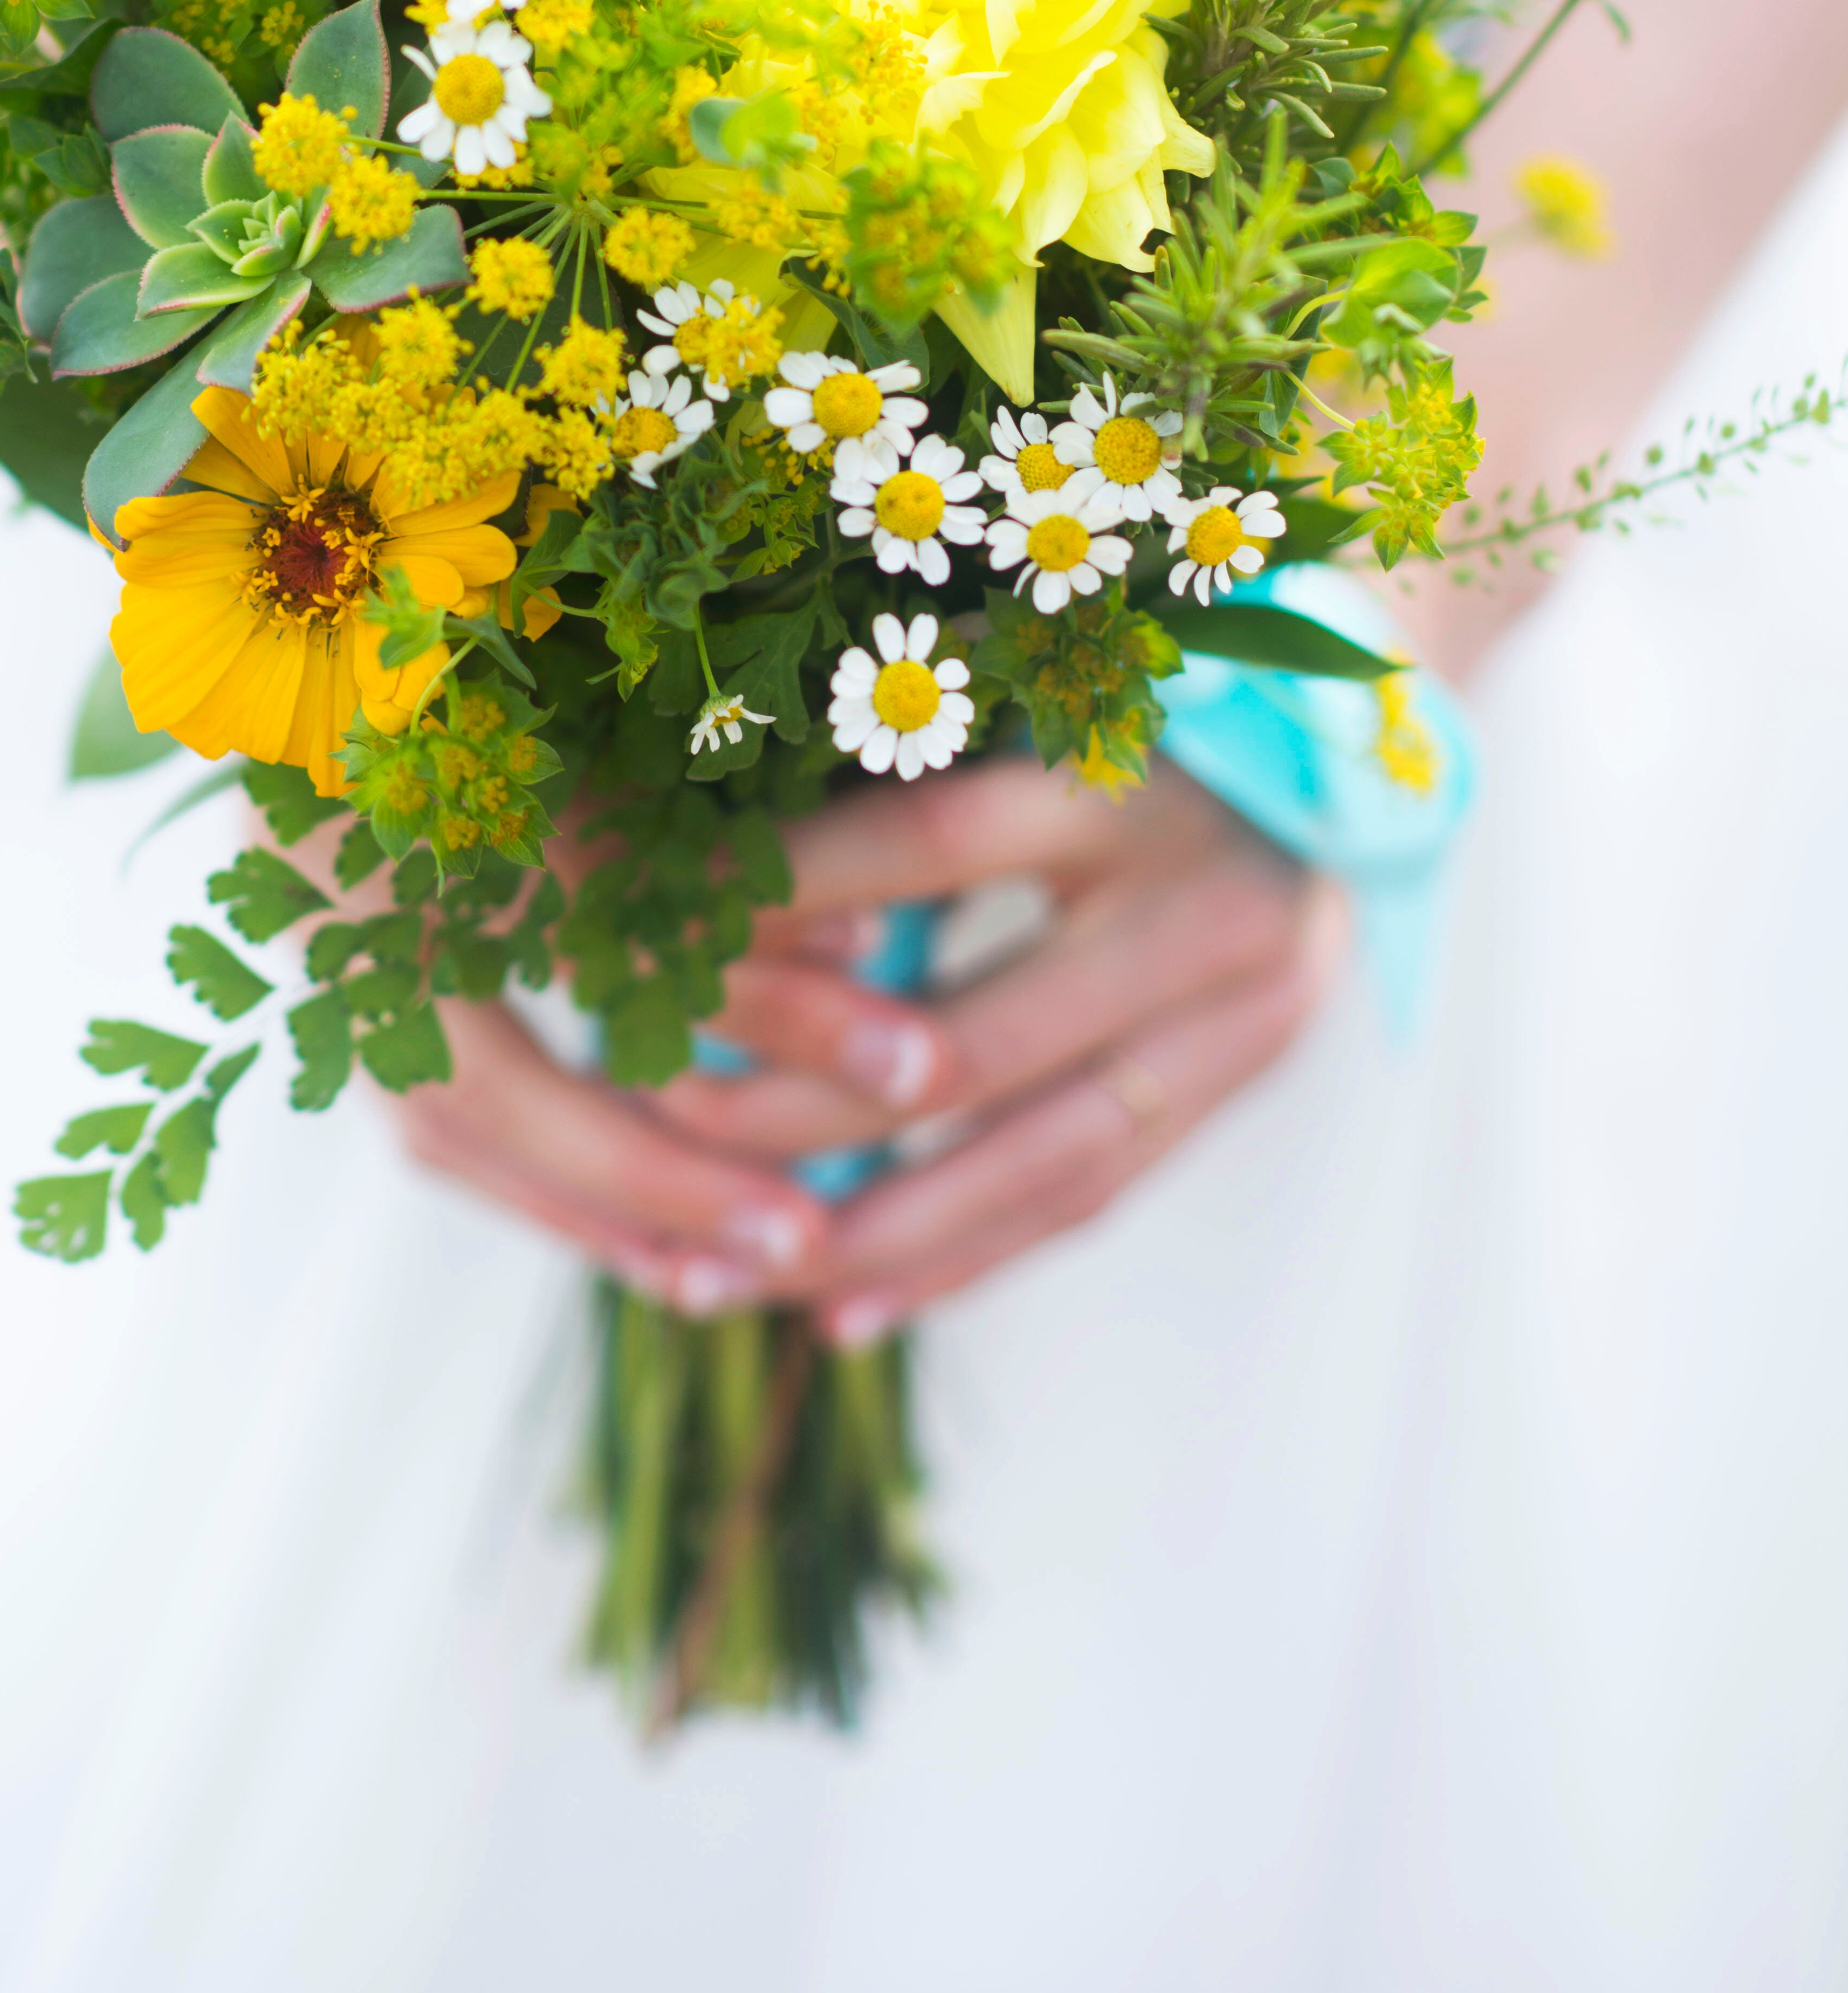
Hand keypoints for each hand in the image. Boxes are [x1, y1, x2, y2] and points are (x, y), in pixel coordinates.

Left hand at [381, 760, 1342, 1334]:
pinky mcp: (1245, 1081)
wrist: (1347, 728)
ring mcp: (1245, 1014)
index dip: (781, 897)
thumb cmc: (1132, 679)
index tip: (644, 928)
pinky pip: (1088, 1198)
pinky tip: (842, 1314)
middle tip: (652, 1115)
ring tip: (723, 1277)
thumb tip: (688, 808)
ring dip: (868, 1235)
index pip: (928, 847)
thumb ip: (893, 737)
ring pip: (1031, 1165)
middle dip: (792, 1101)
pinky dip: (963, 1260)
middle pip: (967, 1048)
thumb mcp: (1028, 678)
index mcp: (1136, 777)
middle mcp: (1204, 904)